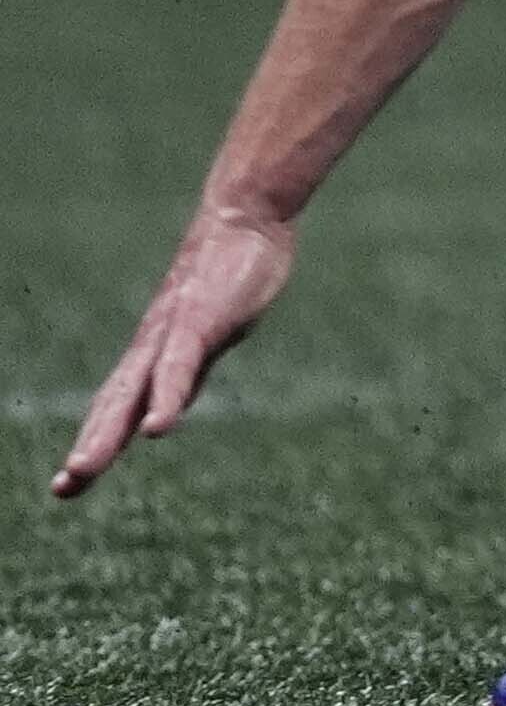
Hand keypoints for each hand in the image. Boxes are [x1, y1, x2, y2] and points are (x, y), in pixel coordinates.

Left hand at [52, 197, 296, 500]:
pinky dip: (165, 399)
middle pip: (115, 407)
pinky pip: (178, 368)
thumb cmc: (228, 271)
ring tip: (84, 468)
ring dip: (108, 433)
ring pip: (134, 393)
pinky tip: (158, 428)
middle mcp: (152, 349)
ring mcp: (172, 336)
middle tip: (64, 488)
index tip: (69, 485)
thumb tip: (166, 408)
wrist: (241, 217)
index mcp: (155, 355)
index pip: (117, 407)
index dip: (94, 443)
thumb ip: (184, 370)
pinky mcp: (199, 322)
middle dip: (91, 448)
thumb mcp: (208, 331)